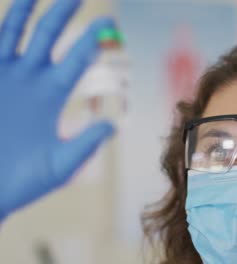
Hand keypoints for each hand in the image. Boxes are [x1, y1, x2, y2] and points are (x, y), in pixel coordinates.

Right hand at [0, 0, 115, 221]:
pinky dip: (2, 27)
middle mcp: (30, 79)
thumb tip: (114, 126)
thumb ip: (84, 145)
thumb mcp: (59, 166)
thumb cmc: (20, 182)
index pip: (76, 61)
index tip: (108, 25)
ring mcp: (4, 75)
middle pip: (49, 37)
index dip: (90, 43)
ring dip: (27, 9)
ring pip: (15, 32)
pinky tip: (13, 8)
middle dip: (63, 14)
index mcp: (52, 96)